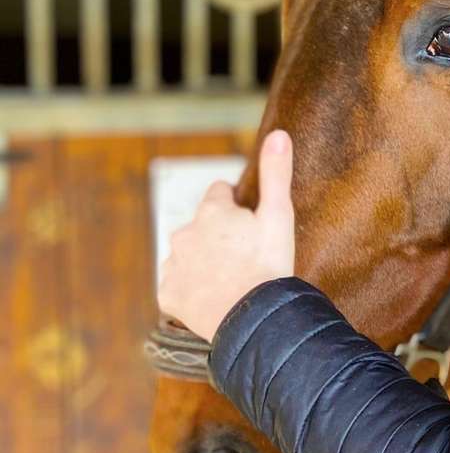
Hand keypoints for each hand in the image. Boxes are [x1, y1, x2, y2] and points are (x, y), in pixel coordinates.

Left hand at [157, 128, 296, 343]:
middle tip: (245, 257)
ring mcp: (173, 264)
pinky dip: (192, 290)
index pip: (219, 192)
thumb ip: (276, 173)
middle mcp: (184, 233)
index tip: (251, 225)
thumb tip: (278, 133)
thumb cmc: (269, 266)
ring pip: (188, 255)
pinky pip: (178, 286)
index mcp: (211, 211)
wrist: (253, 319)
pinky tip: (214, 298)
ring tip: (231, 280)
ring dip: (204, 262)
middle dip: (218, 236)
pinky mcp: (167, 294)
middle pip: (202, 225)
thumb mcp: (279, 215)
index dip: (237, 206)